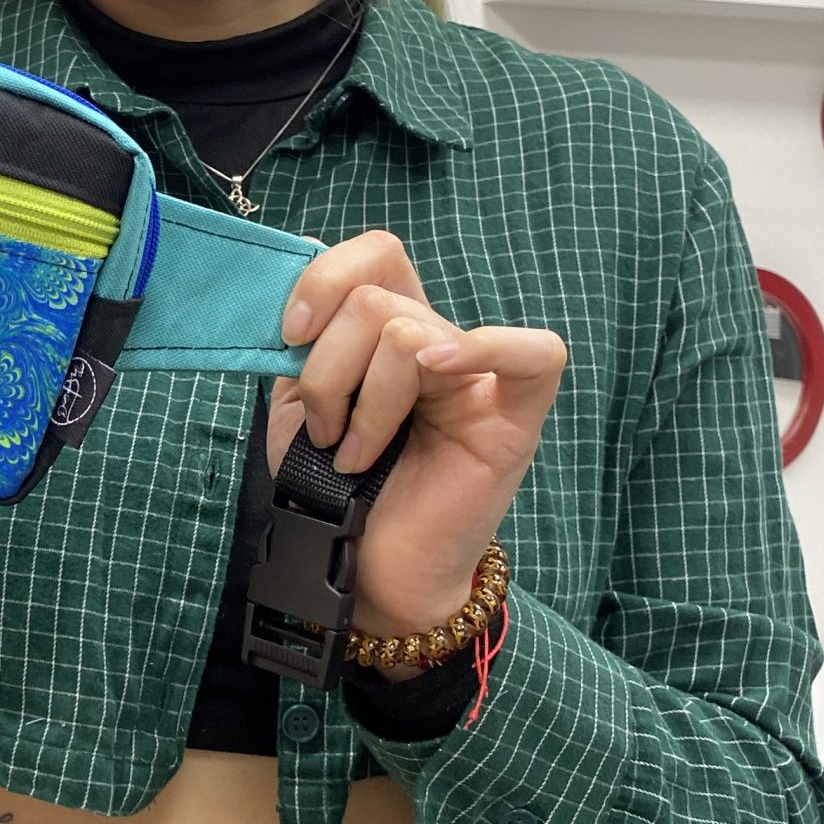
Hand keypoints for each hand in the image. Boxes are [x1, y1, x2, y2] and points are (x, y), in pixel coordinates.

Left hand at [267, 230, 566, 671]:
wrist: (357, 569)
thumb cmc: (330, 488)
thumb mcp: (299, 401)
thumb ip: (303, 341)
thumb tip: (290, 280)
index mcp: (389, 328)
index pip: (374, 255)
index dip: (322, 280)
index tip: (288, 335)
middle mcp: (438, 342)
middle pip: (375, 299)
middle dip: (327, 368)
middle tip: (326, 429)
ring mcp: (480, 378)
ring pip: (406, 333)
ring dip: (361, 403)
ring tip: (354, 454)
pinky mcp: (513, 419)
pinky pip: (535, 354)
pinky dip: (486, 347)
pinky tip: (439, 369)